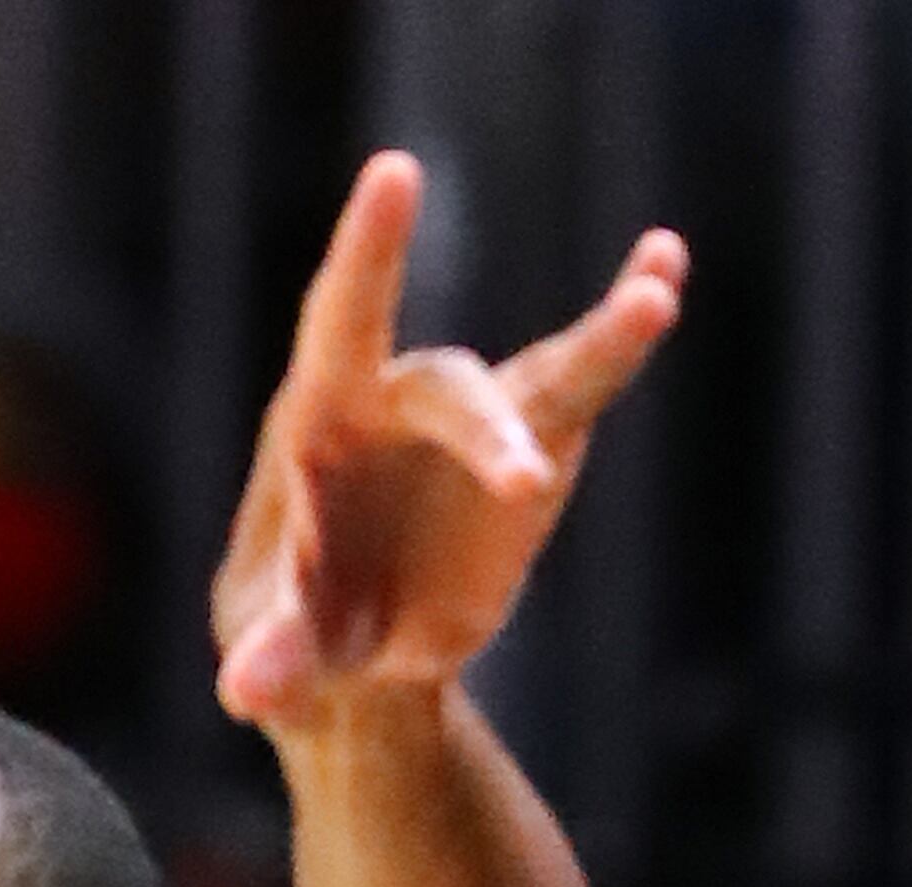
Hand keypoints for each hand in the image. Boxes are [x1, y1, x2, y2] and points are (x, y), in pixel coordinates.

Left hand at [214, 153, 686, 732]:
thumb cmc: (293, 638)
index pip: (339, 326)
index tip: (397, 171)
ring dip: (595, 345)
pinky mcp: (533, 451)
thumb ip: (269, 660)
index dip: (368, 252)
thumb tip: (250, 690)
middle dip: (486, 433)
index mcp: (316, 427)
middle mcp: (397, 404)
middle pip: (447, 393)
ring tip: (655, 293)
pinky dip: (619, 346)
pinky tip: (661, 282)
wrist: (354, 661)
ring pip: (534, 379)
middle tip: (523, 488)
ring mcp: (472, 424)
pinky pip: (581, 391)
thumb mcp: (274, 658)